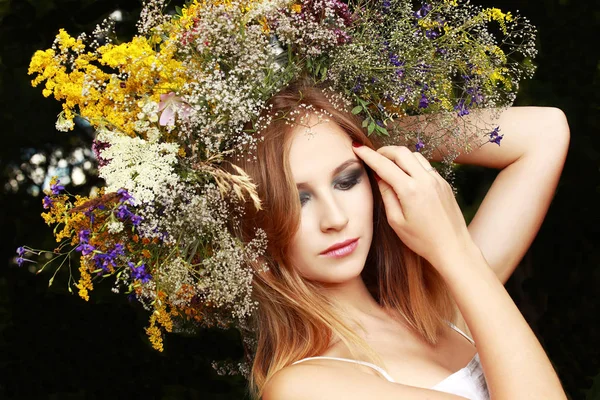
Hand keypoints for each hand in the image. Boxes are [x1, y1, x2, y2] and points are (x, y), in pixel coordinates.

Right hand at [352, 144, 473, 268]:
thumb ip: (387, 195)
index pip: (384, 165)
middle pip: (401, 152)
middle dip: (384, 151)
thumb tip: (379, 177)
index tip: (358, 148)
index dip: (369, 155)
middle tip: (374, 156)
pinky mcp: (444, 183)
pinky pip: (425, 165)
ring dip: (400, 155)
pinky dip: (412, 164)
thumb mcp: (396, 221)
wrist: (453, 247)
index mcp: (410, 190)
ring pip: (415, 155)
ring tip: (389, 165)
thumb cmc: (422, 240)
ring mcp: (437, 180)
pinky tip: (407, 175)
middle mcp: (425, 180)